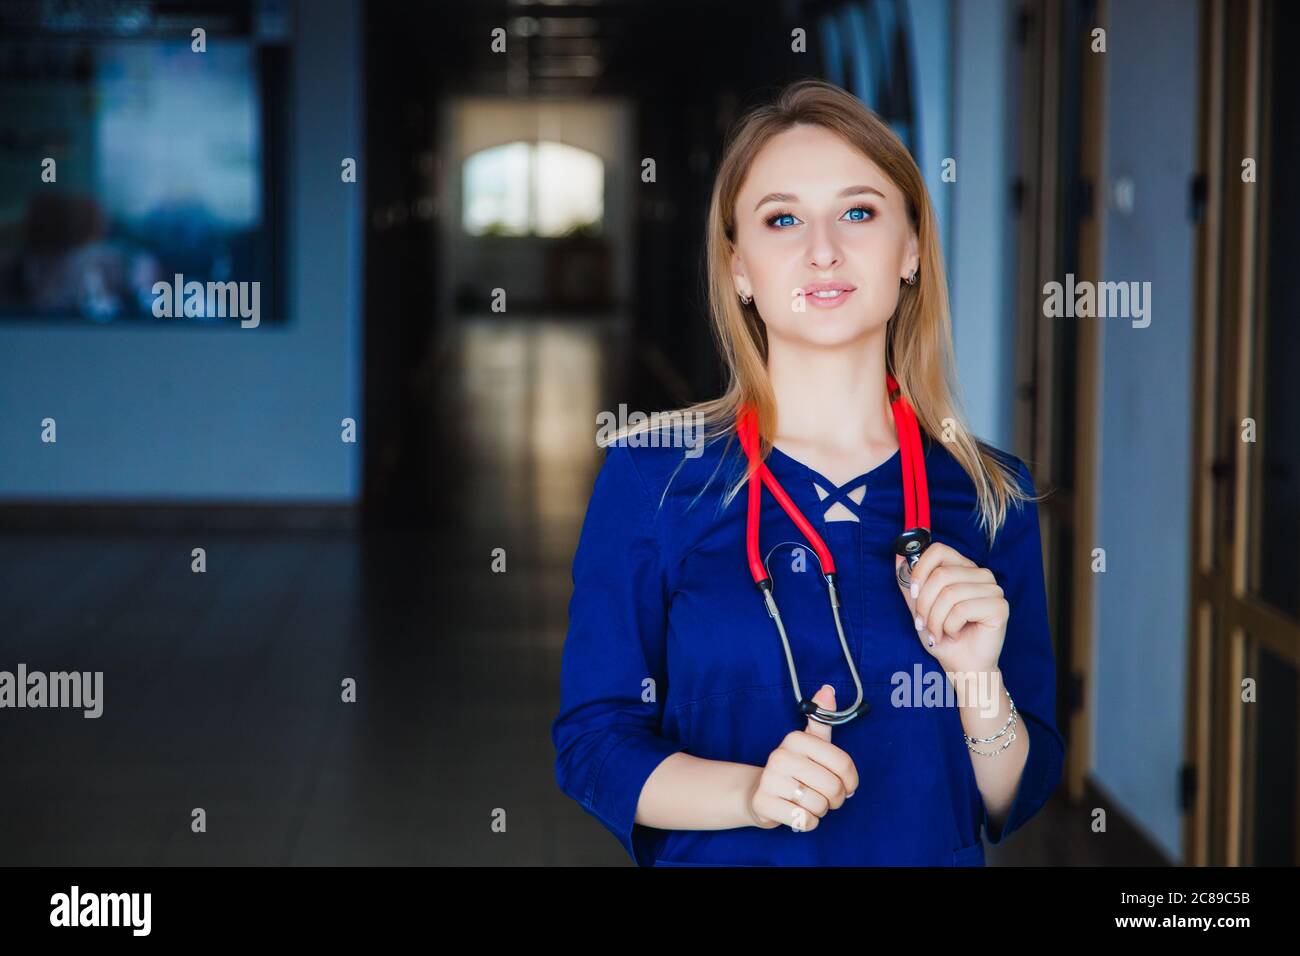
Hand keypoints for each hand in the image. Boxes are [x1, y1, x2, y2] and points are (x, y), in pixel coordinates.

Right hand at [746, 685, 859, 831]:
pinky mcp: (762, 803)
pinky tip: (797, 813)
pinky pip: (803, 820)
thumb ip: (821, 720)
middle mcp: (780, 755)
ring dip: (820, 810)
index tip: (847, 785)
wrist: (758, 792)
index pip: (842, 763)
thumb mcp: (809, 744)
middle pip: (832, 787)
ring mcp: (769, 779)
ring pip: (819, 805)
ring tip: (809, 802)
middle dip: (835, 799)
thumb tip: (827, 690)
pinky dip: (807, 822)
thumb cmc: (794, 769)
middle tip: (827, 798)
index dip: (851, 780)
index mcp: (795, 739)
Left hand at [895, 542, 1007, 674]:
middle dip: (925, 604)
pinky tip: (954, 634)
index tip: (913, 593)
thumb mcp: (919, 607)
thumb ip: (909, 583)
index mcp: (963, 568)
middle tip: (923, 623)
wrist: (961, 666)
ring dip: (935, 619)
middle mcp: (981, 574)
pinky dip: (950, 626)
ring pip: (950, 593)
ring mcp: (994, 589)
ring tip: (937, 633)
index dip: (920, 570)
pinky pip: (962, 609)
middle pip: (942, 574)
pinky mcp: (1000, 607)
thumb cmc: (942, 637)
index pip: (939, 550)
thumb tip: (898, 556)